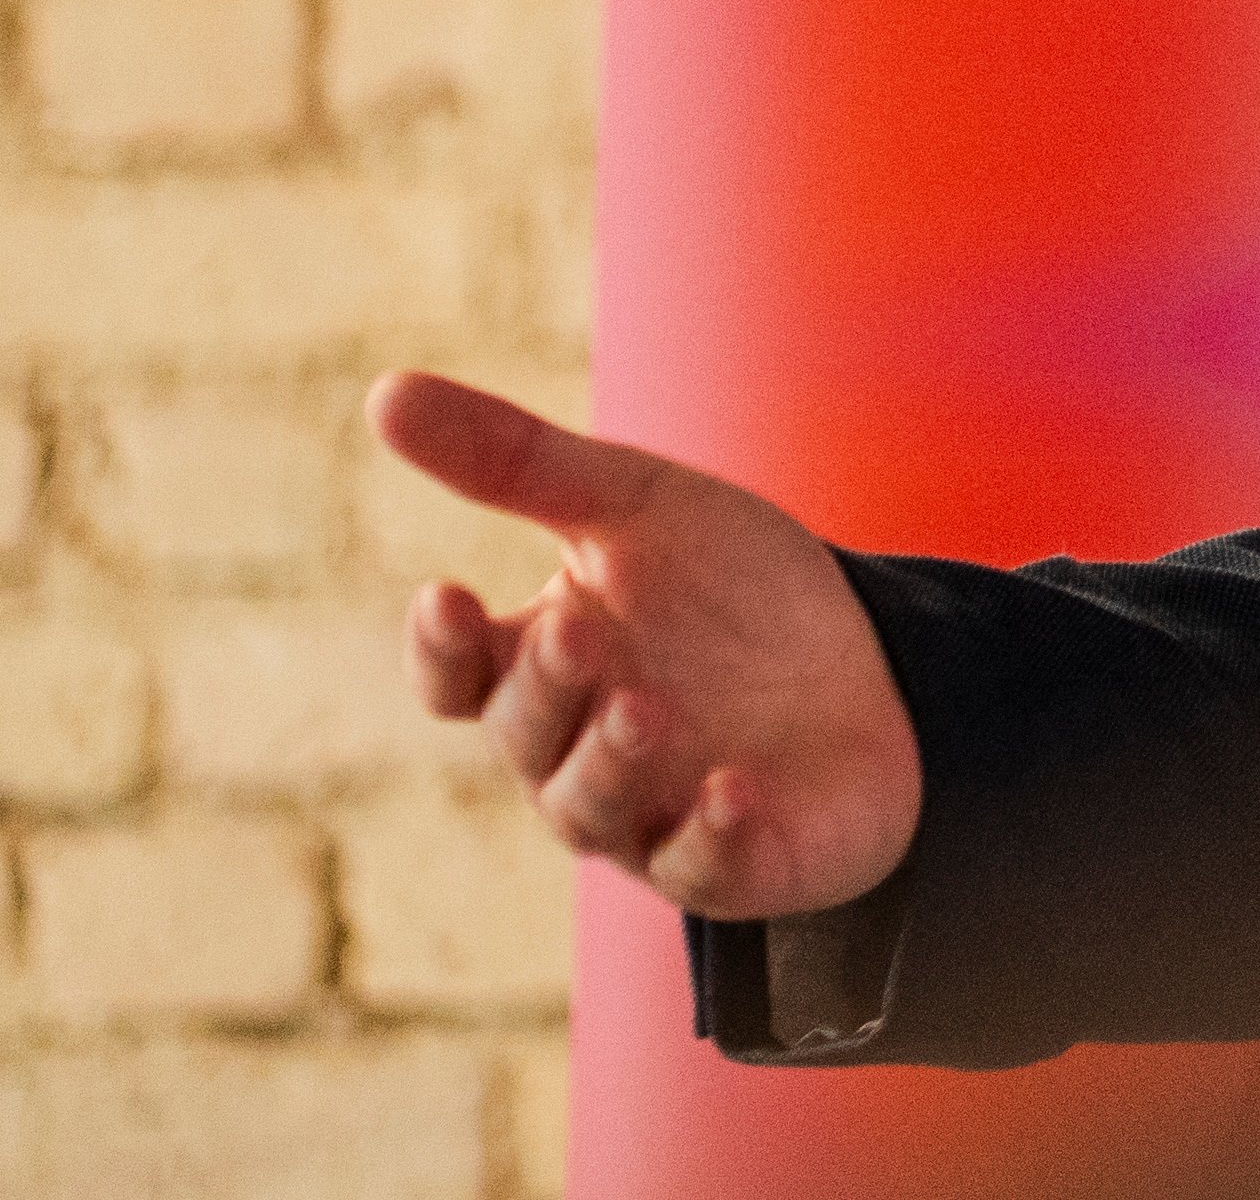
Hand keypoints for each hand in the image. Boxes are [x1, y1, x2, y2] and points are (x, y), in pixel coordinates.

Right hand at [369, 371, 924, 921]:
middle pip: (526, 735)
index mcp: (540, 666)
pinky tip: (734, 791)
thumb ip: (520, 462)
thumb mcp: (637, 506)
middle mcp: (576, 751)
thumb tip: (383, 392)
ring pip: (595, 808)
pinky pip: (704, 867)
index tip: (445, 596)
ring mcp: (650, 813)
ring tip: (643, 708)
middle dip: (544, 689)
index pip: (459, 673)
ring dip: (613, 760)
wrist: (876, 662)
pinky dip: (712, 837)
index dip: (442, 647)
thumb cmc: (734, 588)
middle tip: (574, 632)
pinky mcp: (734, 860)